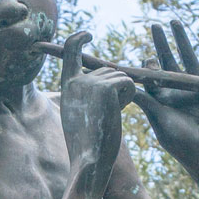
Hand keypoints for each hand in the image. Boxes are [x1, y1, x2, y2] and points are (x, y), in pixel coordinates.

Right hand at [59, 32, 134, 189]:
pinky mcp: (106, 88)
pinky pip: (129, 83)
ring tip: (110, 117)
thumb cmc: (88, 147)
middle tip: (107, 115)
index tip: (88, 34)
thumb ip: (88, 94)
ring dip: (124, 96)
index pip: (70, 51)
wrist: (89, 163)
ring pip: (121, 77)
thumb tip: (110, 75)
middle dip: (117, 89)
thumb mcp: (82, 115)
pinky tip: (119, 114)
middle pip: (109, 70)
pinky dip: (130, 98)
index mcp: (68, 86)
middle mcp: (77, 80)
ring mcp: (91, 83)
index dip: (79, 39)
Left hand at [134, 21, 198, 192]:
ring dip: (183, 40)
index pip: (151, 78)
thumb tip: (124, 84)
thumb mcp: (162, 121)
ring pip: (190, 58)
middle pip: (169, 63)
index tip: (140, 51)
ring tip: (174, 21)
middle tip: (154, 25)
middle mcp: (180, 94)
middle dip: (161, 44)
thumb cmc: (187, 145)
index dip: (144, 65)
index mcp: (164, 102)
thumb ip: (147, 101)